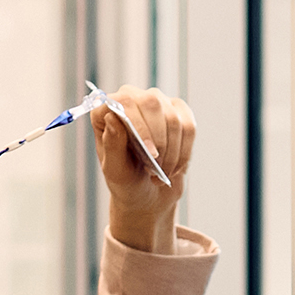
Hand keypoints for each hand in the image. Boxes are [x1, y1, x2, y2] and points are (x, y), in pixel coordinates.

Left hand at [89, 86, 196, 254]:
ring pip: (173, 118)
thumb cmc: (126, 181)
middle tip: (155, 168)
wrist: (147, 195)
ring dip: (172, 152)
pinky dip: (184, 152)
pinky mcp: (177, 112)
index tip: (151, 154)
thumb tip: (111, 116)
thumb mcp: (115, 170)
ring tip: (162, 172)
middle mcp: (130, 99)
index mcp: (106, 110)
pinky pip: (188, 127)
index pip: (124, 102)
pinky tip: (174, 167)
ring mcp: (155, 103)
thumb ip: (112, 145)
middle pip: (152, 103)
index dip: (140, 125)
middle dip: (159, 140)